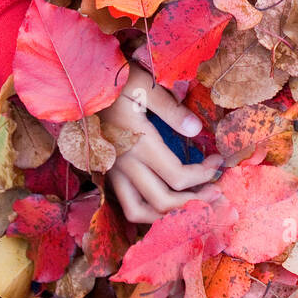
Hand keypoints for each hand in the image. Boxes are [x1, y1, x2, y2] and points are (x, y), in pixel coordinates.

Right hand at [102, 64, 221, 223]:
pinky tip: (165, 202)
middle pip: (163, 201)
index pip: (177, 176)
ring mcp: (114, 171)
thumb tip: (197, 130)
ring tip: (192, 204)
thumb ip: (171, 109)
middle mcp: (125, 164)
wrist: (80, 87)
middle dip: (194, 201)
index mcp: (138, 144)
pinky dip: (148, 210)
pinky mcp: (109, 172)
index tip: (218, 161)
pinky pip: (128, 204)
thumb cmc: (116, 83)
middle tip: (216, 192)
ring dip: (168, 214)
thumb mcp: (144, 86)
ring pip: (140, 211)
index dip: (204, 174)